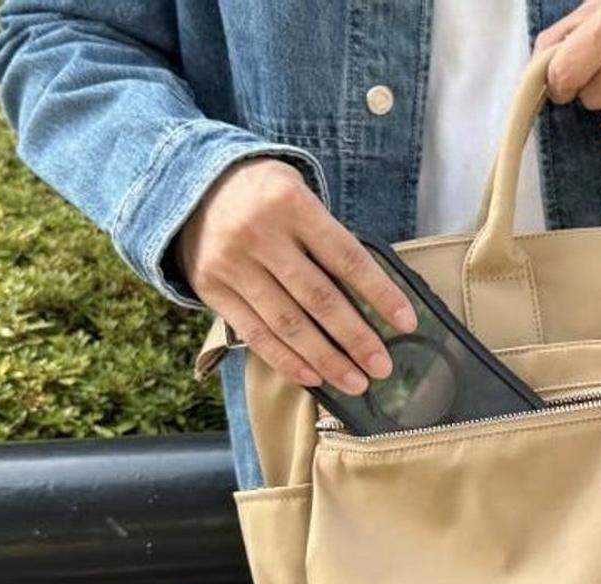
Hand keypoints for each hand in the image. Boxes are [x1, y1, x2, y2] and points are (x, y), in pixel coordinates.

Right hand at [176, 158, 416, 393]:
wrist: (193, 184)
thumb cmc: (265, 194)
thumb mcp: (299, 194)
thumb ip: (327, 237)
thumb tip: (371, 297)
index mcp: (292, 204)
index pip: (347, 257)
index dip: (380, 293)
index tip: (407, 323)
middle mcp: (259, 234)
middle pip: (319, 298)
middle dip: (356, 338)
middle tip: (382, 367)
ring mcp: (231, 264)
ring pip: (287, 324)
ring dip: (326, 359)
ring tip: (355, 382)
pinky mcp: (210, 289)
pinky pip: (254, 334)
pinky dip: (286, 360)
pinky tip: (314, 377)